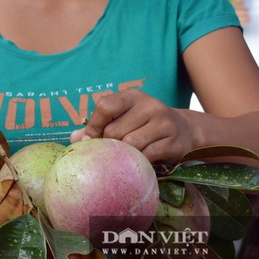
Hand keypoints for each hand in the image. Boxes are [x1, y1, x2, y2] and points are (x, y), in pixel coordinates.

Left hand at [69, 89, 192, 163]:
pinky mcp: (172, 141)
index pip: (105, 106)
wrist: (184, 130)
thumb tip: (74, 138)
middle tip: (108, 153)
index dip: (93, 125)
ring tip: (123, 157)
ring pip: (130, 144)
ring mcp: (163, 123)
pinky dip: (139, 162)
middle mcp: (149, 106)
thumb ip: (98, 126)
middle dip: (107, 145)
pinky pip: (146, 156)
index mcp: (132, 96)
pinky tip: (138, 162)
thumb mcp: (124, 118)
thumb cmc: (144, 125)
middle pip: (115, 130)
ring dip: (123, 155)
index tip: (88, 141)